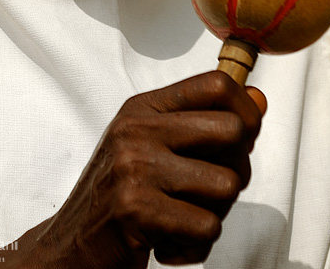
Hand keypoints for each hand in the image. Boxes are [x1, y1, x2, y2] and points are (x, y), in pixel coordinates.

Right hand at [0, 71, 264, 268]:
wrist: (69, 246)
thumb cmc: (121, 193)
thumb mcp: (156, 145)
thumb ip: (206, 122)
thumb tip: (260, 99)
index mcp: (144, 107)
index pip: (217, 84)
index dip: (246, 110)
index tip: (243, 137)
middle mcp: (137, 128)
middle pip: (232, 130)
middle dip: (237, 166)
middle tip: (212, 187)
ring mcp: (134, 167)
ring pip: (227, 184)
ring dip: (216, 213)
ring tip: (183, 217)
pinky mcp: (135, 210)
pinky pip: (208, 227)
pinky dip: (196, 246)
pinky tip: (167, 242)